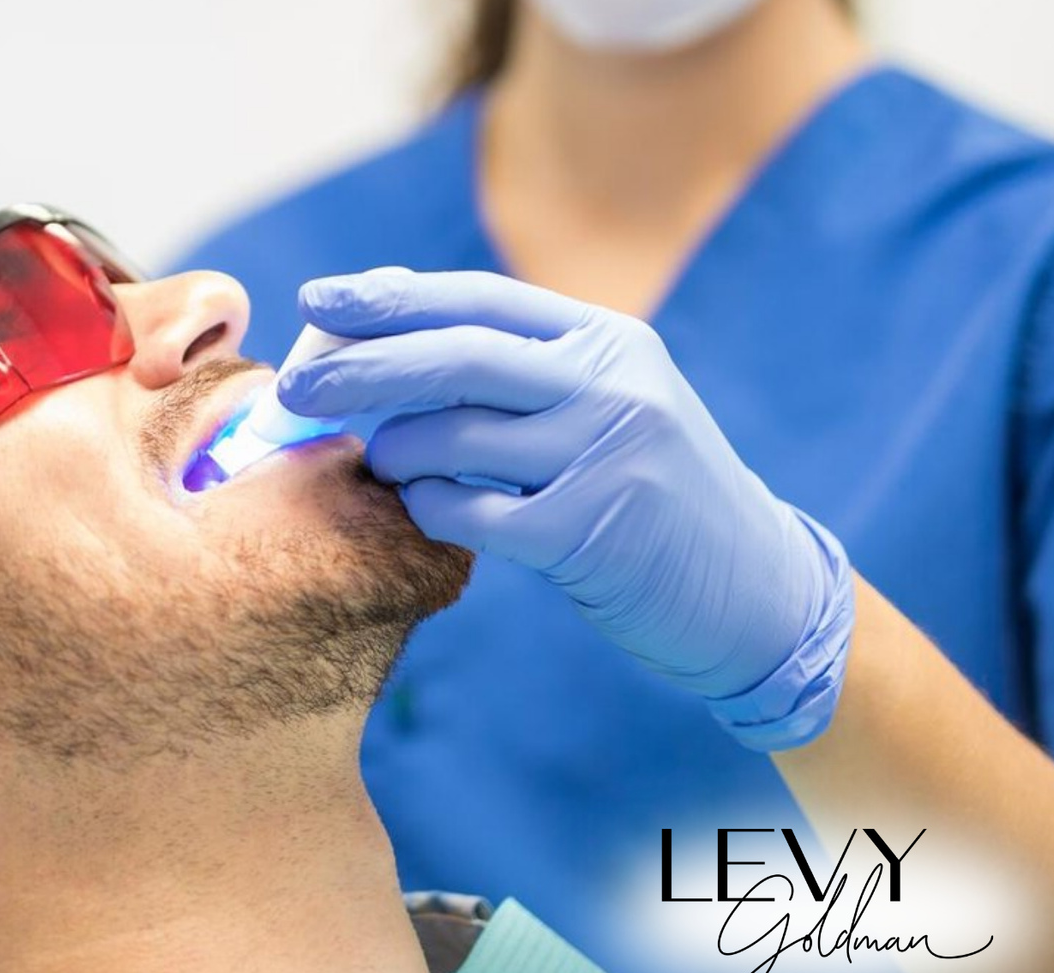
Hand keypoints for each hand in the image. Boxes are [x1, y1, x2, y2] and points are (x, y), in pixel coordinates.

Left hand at [280, 270, 853, 749]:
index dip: (388, 298)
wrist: (758, 592)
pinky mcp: (590, 532)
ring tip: (394, 465)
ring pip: (449, 438)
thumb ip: (516, 369)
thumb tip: (381, 327)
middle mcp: (612, 385)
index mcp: (608, 340)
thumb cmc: (650, 496)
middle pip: (452, 357)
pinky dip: (430, 509)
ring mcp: (605, 456)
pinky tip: (432, 510)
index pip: (477, 301)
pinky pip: (467, 511)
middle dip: (359, 368)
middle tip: (295, 388)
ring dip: (397, 454)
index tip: (316, 302)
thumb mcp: (606, 405)